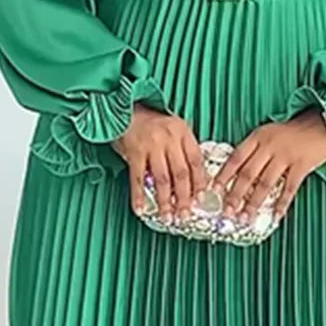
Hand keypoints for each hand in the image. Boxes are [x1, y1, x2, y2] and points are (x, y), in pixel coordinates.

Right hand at [112, 103, 208, 221]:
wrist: (124, 108)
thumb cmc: (150, 123)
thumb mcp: (172, 130)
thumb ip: (182, 150)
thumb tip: (193, 181)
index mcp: (183, 132)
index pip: (196, 161)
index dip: (200, 182)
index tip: (201, 199)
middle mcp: (169, 138)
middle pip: (181, 173)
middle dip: (184, 198)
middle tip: (185, 214)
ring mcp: (152, 144)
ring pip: (162, 178)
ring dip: (165, 201)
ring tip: (167, 216)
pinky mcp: (134, 151)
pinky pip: (138, 178)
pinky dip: (139, 195)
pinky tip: (140, 209)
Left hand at [211, 109, 325, 223]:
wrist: (322, 123)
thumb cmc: (293, 132)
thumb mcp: (269, 134)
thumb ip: (254, 150)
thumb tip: (237, 174)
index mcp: (258, 137)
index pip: (235, 158)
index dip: (223, 176)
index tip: (214, 190)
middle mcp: (269, 146)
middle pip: (247, 174)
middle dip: (235, 195)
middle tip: (227, 211)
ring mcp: (286, 156)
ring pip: (265, 183)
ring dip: (254, 203)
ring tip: (246, 217)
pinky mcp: (302, 165)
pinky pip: (289, 188)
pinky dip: (282, 204)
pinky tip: (275, 215)